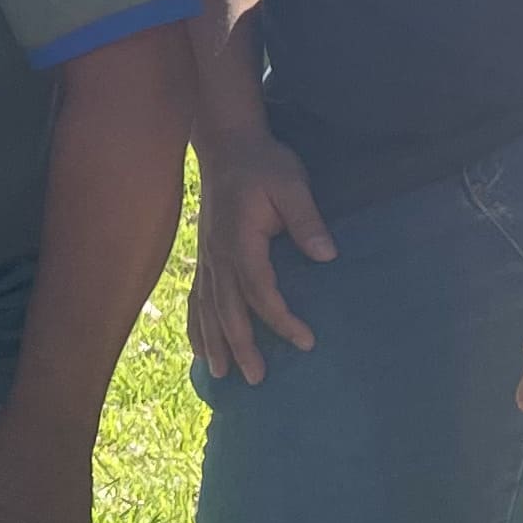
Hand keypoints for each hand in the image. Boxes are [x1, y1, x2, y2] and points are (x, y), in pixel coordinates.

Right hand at [189, 127, 333, 385]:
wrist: (227, 145)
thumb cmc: (264, 164)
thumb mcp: (292, 184)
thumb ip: (305, 219)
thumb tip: (326, 255)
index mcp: (239, 239)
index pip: (258, 289)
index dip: (279, 318)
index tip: (304, 340)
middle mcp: (217, 254)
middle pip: (226, 309)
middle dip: (240, 345)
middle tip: (256, 378)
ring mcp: (206, 257)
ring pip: (206, 308)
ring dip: (214, 342)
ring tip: (223, 374)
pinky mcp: (205, 256)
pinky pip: (196, 298)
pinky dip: (197, 325)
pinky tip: (201, 348)